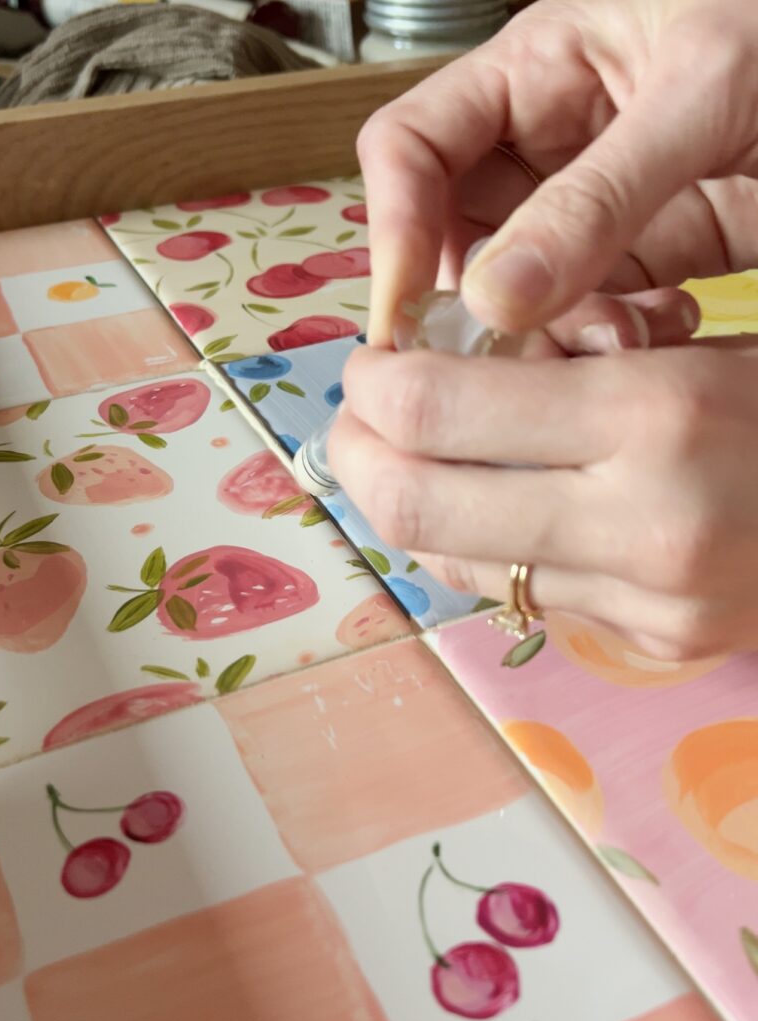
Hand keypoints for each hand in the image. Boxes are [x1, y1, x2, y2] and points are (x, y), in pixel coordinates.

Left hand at [329, 340, 757, 658]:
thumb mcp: (696, 342)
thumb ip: (568, 358)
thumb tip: (440, 363)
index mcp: (657, 417)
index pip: (432, 406)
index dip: (371, 379)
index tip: (374, 360)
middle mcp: (642, 527)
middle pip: (408, 504)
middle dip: (354, 452)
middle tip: (358, 415)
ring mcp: (645, 607)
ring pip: (446, 560)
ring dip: (403, 500)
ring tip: (415, 452)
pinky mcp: (653, 647)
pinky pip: (511, 594)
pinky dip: (470, 545)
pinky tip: (487, 502)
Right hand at [357, 0, 757, 344]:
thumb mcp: (703, 91)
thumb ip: (596, 197)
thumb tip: (495, 300)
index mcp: (534, 70)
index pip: (410, 150)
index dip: (392, 227)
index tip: (408, 314)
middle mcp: (547, 143)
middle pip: (457, 237)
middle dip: (479, 301)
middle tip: (517, 350)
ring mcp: (592, 206)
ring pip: (522, 290)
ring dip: (553, 330)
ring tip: (619, 336)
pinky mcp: (643, 253)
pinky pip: (590, 311)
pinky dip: (610, 337)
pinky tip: (657, 331)